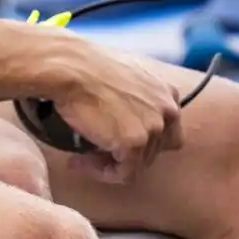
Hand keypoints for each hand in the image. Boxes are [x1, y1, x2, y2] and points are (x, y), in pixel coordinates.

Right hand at [47, 44, 185, 183]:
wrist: (70, 67)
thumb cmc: (88, 66)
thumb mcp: (127, 74)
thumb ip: (139, 97)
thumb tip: (128, 117)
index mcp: (168, 92)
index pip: (168, 131)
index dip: (143, 140)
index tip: (118, 140)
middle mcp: (168, 111)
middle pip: (155, 150)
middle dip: (127, 153)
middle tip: (97, 152)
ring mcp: (153, 127)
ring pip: (138, 164)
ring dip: (109, 163)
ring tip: (82, 157)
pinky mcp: (134, 143)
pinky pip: (122, 173)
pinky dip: (100, 172)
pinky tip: (78, 162)